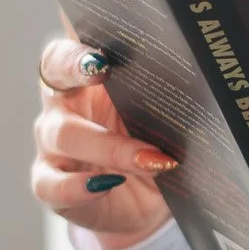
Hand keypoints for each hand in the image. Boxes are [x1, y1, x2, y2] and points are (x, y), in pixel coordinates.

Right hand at [31, 38, 176, 249]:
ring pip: (63, 135)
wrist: (149, 199)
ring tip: (152, 160)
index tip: (103, 56)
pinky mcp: (49, 184)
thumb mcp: (162, 118)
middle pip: (55, 76)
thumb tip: (199, 78)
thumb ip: (164, 95)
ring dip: (109, 146)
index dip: (77, 50)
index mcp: (86, 79)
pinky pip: (52, 185)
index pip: (67, 52)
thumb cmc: (152, 144)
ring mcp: (51, 146)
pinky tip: (107, 184)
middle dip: (77, 69)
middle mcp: (62, 106)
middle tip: (104, 71)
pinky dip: (77, 186)